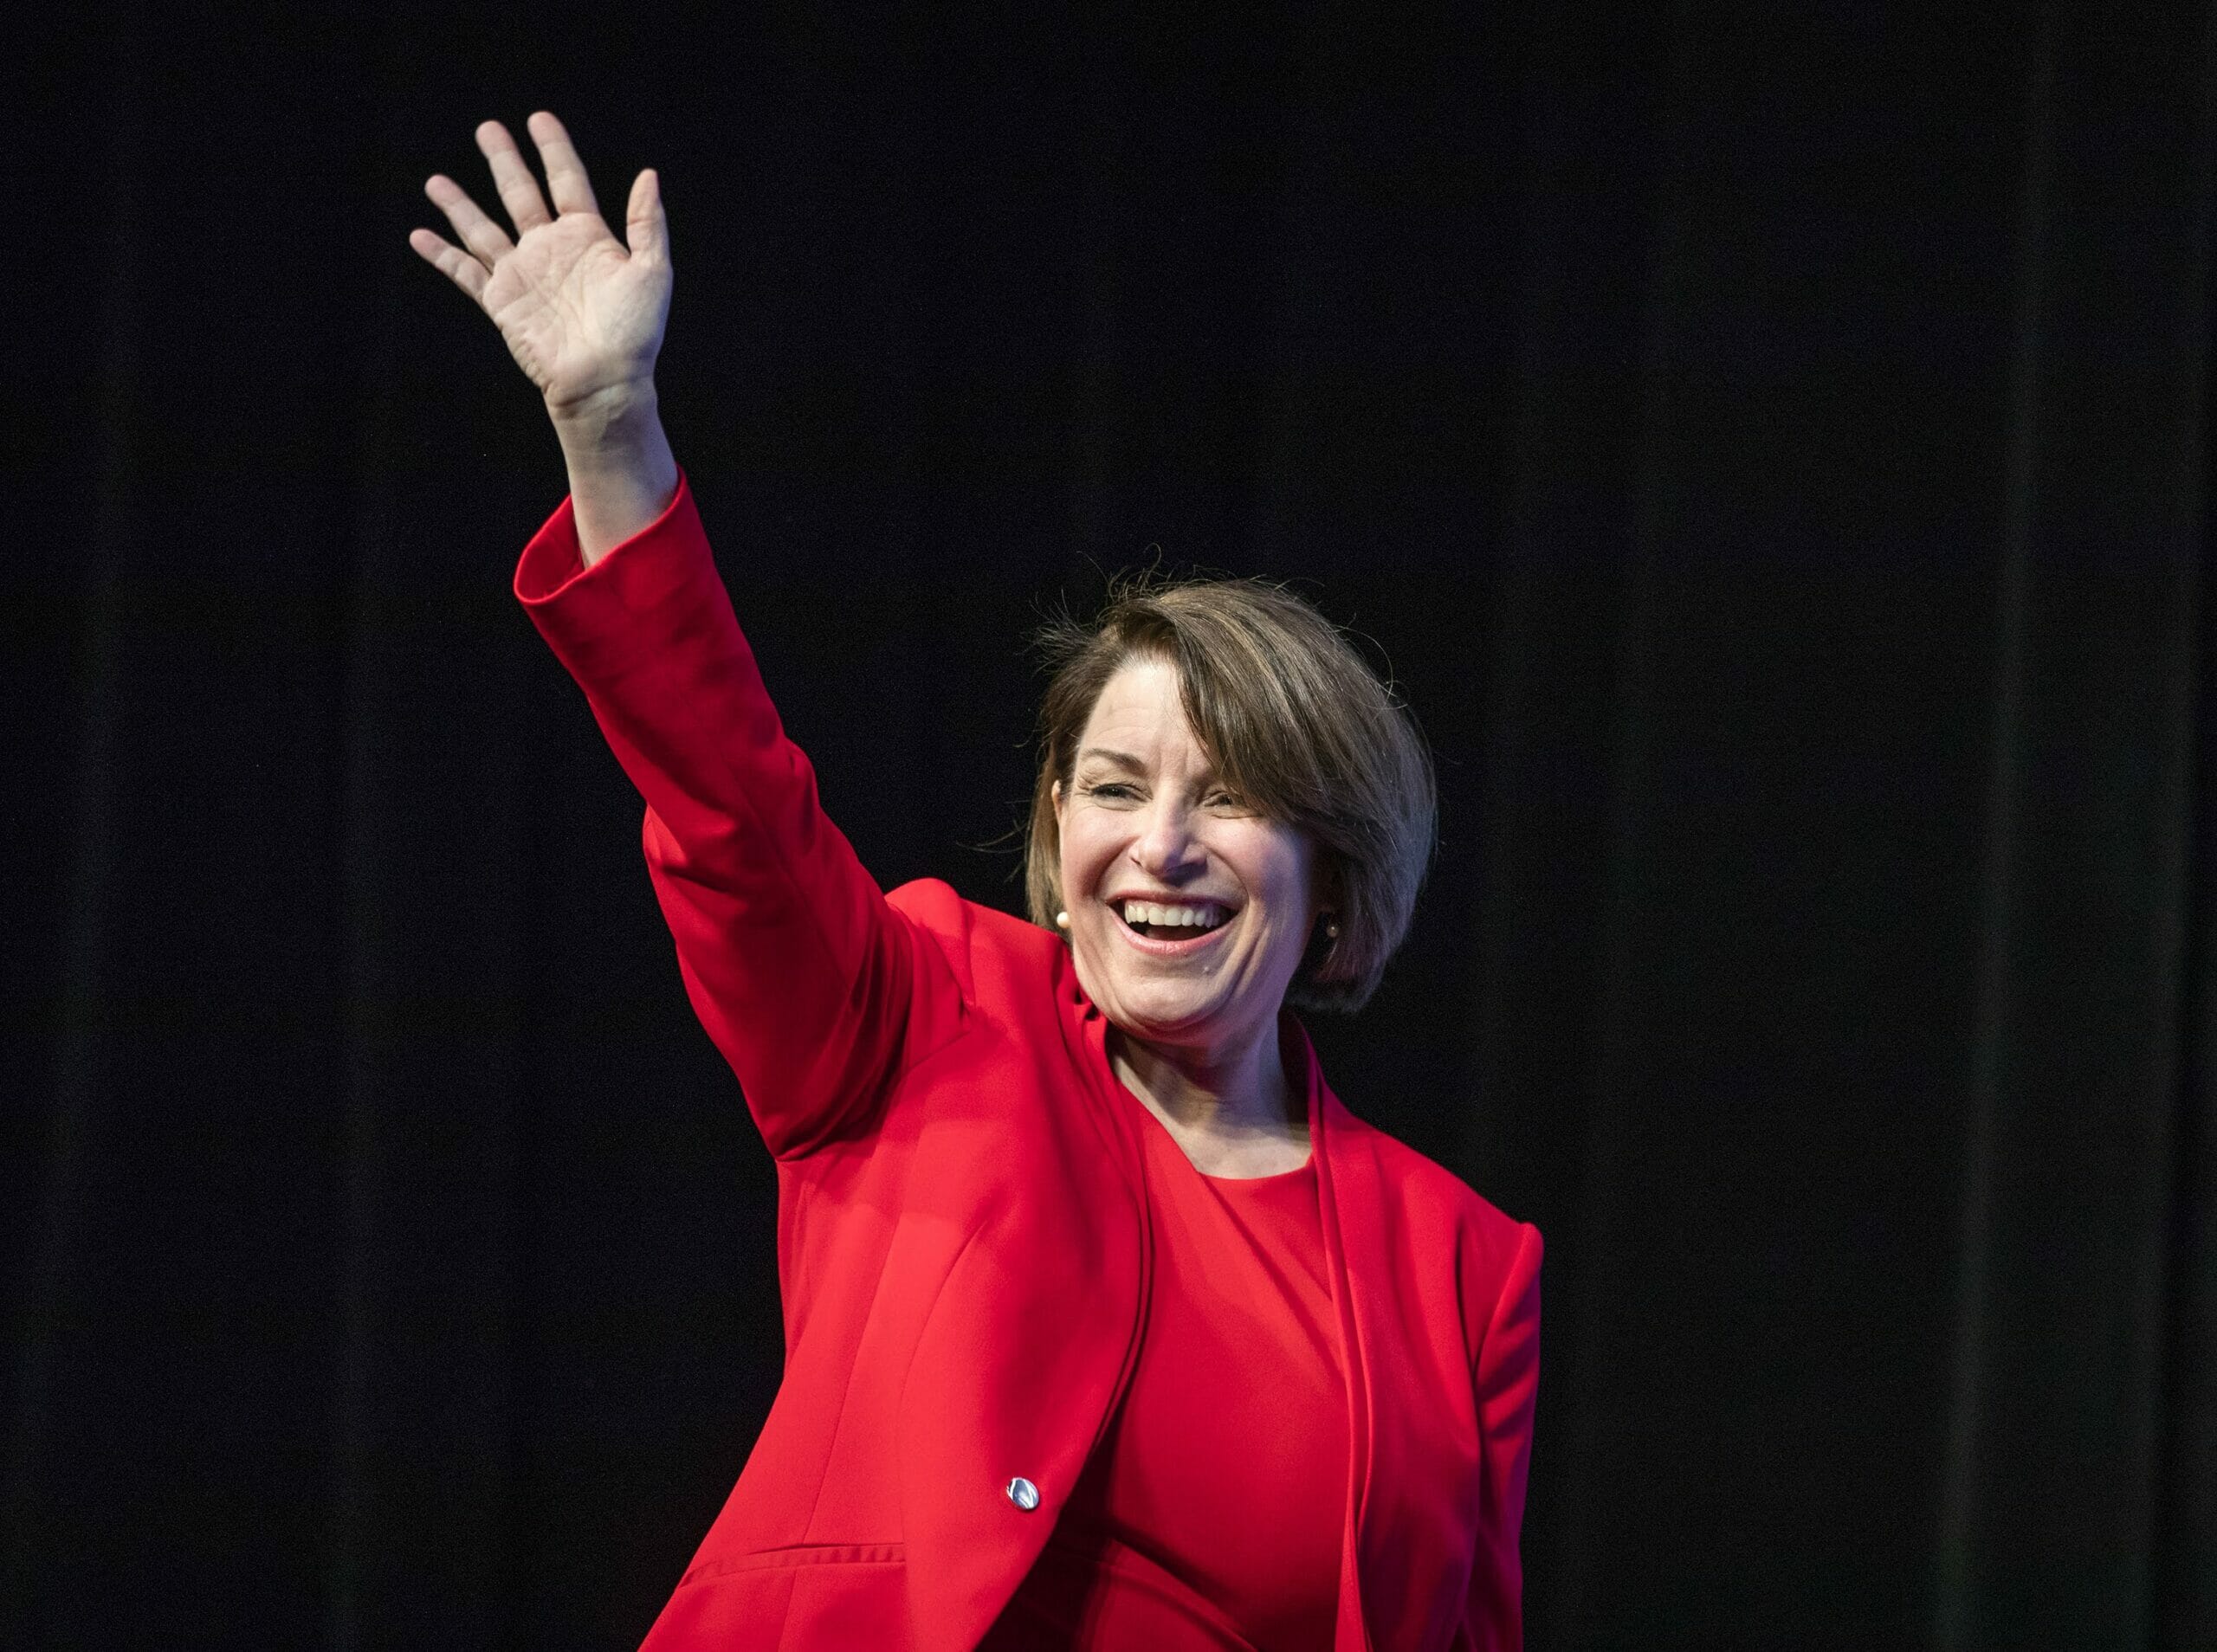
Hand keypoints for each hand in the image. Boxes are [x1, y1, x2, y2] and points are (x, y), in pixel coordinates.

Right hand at [410, 112, 670, 419]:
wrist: (606, 381)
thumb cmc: (636, 333)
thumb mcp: (653, 271)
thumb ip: (648, 222)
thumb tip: (649, 175)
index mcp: (588, 237)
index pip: (567, 180)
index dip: (554, 149)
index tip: (539, 118)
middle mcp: (551, 250)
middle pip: (520, 193)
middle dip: (504, 160)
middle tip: (487, 128)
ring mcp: (523, 274)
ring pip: (483, 228)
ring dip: (459, 204)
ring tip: (435, 180)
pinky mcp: (501, 301)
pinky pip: (464, 272)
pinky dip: (440, 254)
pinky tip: (419, 235)